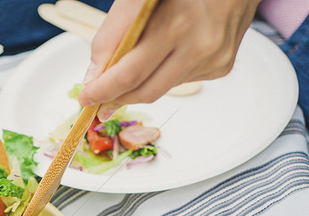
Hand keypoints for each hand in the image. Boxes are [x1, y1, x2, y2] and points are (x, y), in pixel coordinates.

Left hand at [78, 0, 260, 120]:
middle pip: (145, 90)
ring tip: (129, 70)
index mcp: (176, 22)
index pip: (129, 73)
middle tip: (98, 101)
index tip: (86, 96)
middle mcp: (200, 43)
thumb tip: (96, 73)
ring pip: (163, 88)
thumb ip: (116, 31)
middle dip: (116, 99)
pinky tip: (167, 53)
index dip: (103, 90)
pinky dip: (165, 74)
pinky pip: (182, 81)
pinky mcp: (223, 64)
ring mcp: (215, 57)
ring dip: (140, 85)